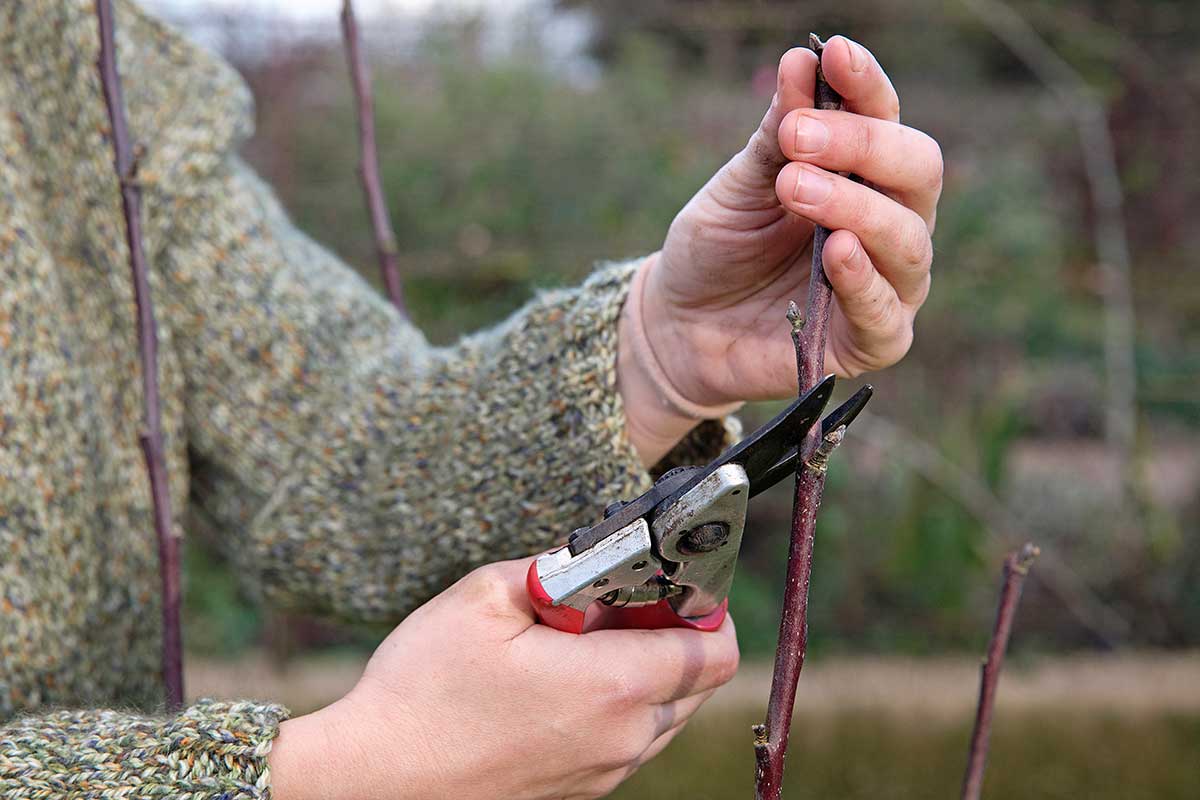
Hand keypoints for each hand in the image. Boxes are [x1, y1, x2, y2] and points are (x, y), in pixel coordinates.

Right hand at [269, 558, 738, 799]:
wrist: (374, 778)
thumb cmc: (423, 689)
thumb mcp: (484, 598)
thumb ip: (556, 569)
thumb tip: (596, 562)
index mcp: (613, 687)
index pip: (715, 650)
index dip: (706, 607)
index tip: (670, 583)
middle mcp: (622, 739)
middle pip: (697, 683)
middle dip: (675, 634)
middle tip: (620, 602)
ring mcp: (603, 773)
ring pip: (665, 715)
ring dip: (647, 672)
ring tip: (583, 640)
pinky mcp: (580, 791)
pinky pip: (629, 741)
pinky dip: (618, 705)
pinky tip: (561, 679)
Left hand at [619, 37, 940, 463]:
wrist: (680, 324)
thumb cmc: (719, 247)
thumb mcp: (740, 184)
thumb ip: (777, 134)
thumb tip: (802, 60)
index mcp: (864, 175)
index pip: (887, 119)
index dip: (866, 86)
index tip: (835, 56)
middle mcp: (890, 223)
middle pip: (917, 172)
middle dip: (863, 147)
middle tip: (798, 140)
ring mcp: (888, 284)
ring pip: (907, 239)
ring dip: (855, 208)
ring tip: (796, 188)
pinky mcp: (872, 340)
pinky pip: (886, 313)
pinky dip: (864, 281)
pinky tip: (836, 252)